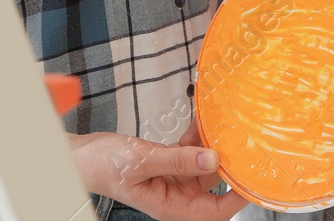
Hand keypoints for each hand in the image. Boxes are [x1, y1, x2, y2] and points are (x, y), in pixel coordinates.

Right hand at [70, 122, 246, 220]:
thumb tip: (212, 159)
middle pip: (213, 183)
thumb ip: (178, 160)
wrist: (80, 155)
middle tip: (242, 140)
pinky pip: (189, 150)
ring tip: (222, 125)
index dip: (237, 197)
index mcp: (171, 206)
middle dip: (227, 162)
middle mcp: (175, 194)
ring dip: (211, 145)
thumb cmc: (102, 166)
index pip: (215, 210)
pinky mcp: (167, 162)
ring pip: (202, 163)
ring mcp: (172, 177)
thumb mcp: (143, 160)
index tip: (253, 177)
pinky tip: (201, 122)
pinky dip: (196, 137)